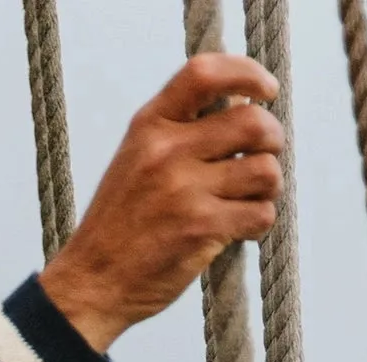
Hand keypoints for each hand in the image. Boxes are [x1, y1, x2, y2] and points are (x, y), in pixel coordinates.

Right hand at [39, 54, 282, 353]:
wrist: (93, 282)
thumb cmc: (120, 224)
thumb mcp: (136, 159)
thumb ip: (179, 131)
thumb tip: (242, 106)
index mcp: (149, 125)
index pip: (205, 73)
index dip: (247, 74)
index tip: (267, 91)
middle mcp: (167, 151)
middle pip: (253, 122)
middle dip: (273, 140)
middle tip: (264, 157)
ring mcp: (185, 191)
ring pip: (265, 170)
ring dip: (269, 187)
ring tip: (251, 199)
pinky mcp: (202, 229)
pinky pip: (260, 214)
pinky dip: (259, 222)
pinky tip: (240, 228)